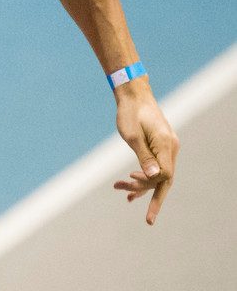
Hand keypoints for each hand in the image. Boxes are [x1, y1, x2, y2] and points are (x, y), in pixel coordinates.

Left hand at [111, 83, 177, 223]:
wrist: (134, 95)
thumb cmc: (130, 113)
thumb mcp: (132, 136)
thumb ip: (144, 157)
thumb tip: (155, 177)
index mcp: (166, 145)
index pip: (165, 176)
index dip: (150, 187)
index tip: (129, 186)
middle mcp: (171, 147)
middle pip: (163, 178)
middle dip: (145, 190)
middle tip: (125, 195)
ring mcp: (168, 146)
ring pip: (159, 173)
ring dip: (141, 183)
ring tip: (120, 188)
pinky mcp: (162, 145)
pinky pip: (158, 165)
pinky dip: (146, 175)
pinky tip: (132, 182)